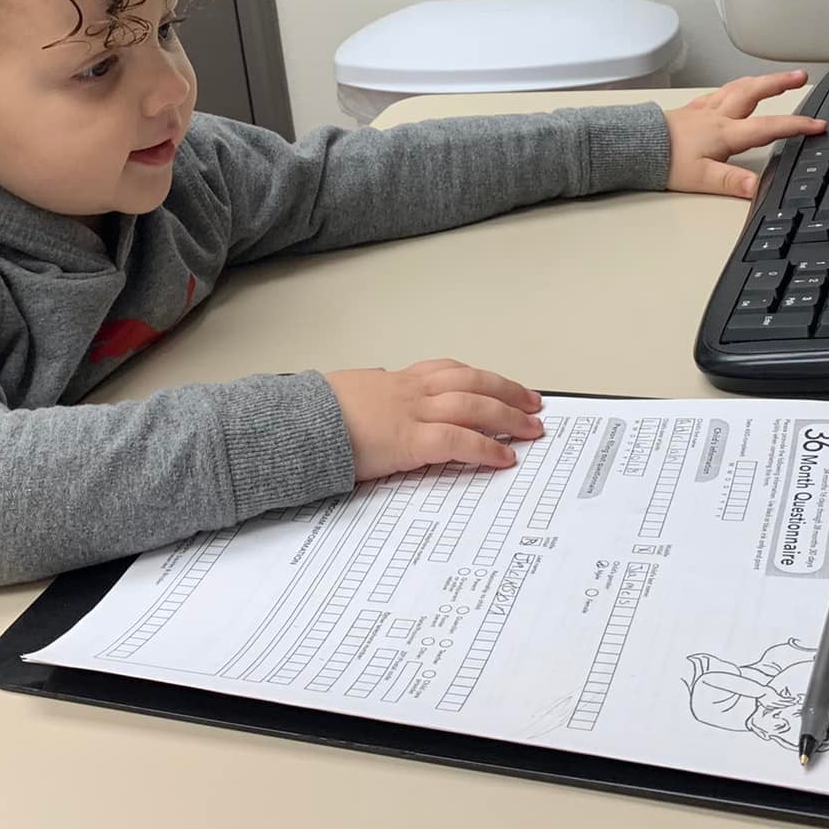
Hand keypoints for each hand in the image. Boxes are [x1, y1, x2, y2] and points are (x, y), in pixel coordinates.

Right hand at [326, 359, 544, 479]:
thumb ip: (370, 399)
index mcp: (394, 380)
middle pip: (472, 382)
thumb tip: (376, 406)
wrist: (296, 423)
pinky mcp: (410, 441)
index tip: (497, 385)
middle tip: (532, 403)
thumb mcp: (347, 395)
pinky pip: (459, 441)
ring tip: (531, 429)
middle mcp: (410, 390)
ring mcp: (412, 413)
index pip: (448, 371)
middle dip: (507, 392)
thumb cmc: (314, 414)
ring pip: (474, 405)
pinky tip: (505, 457)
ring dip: (508, 416)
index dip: (479, 378)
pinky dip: (486, 448)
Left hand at [665, 72, 826, 197]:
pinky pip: (719, 92)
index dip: (796, 125)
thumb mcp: (701, 178)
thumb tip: (758, 186)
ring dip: (760, 81)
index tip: (818, 125)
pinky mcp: (691, 110)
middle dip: (780, 83)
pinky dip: (735, 88)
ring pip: (737, 87)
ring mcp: (703, 110)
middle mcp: (717, 116)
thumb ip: (732, 181)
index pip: (768, 127)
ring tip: (776, 78)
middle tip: (801, 77)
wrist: (633, 146)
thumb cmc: (663, 161)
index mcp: (724, 133)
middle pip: (754, 92)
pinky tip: (734, 90)